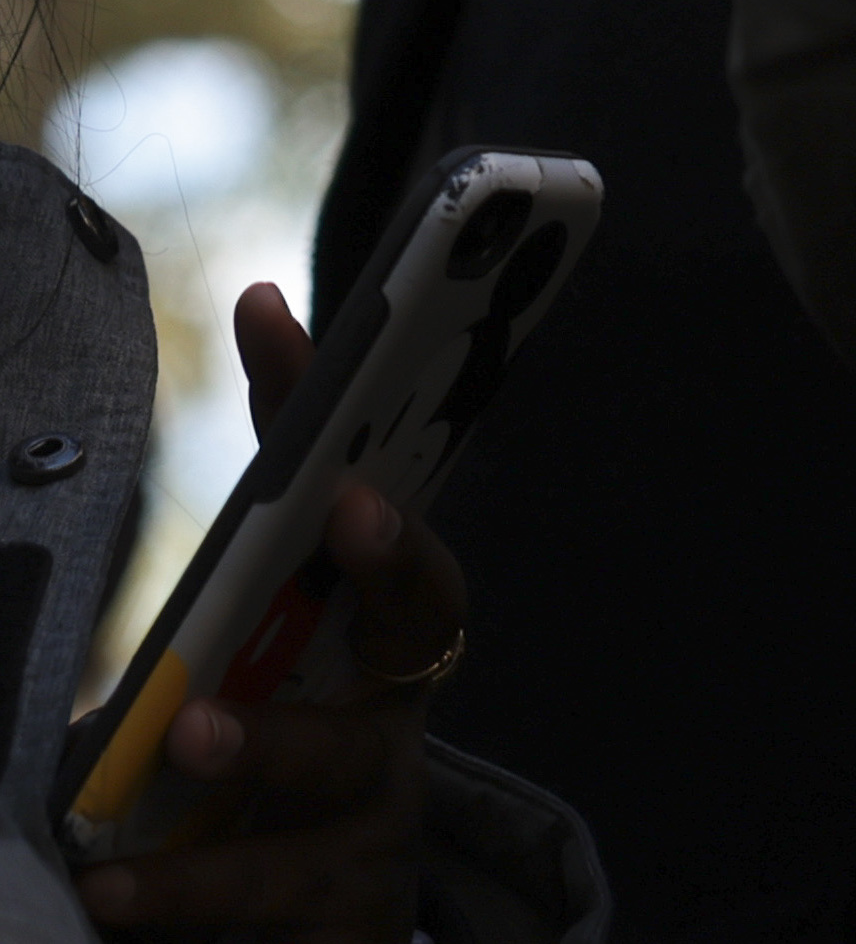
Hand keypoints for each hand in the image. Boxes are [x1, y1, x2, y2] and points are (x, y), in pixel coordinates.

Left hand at [77, 284, 463, 938]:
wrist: (312, 923)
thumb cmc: (286, 730)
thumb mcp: (270, 619)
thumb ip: (270, 488)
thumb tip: (265, 300)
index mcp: (387, 637)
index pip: (407, 546)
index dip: (393, 507)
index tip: (352, 476)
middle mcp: (399, 713)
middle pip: (420, 629)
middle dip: (385, 568)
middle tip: (336, 518)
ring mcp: (371, 819)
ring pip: (333, 770)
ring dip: (266, 744)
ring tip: (187, 737)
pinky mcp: (331, 914)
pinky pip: (265, 899)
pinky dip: (182, 890)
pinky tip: (108, 890)